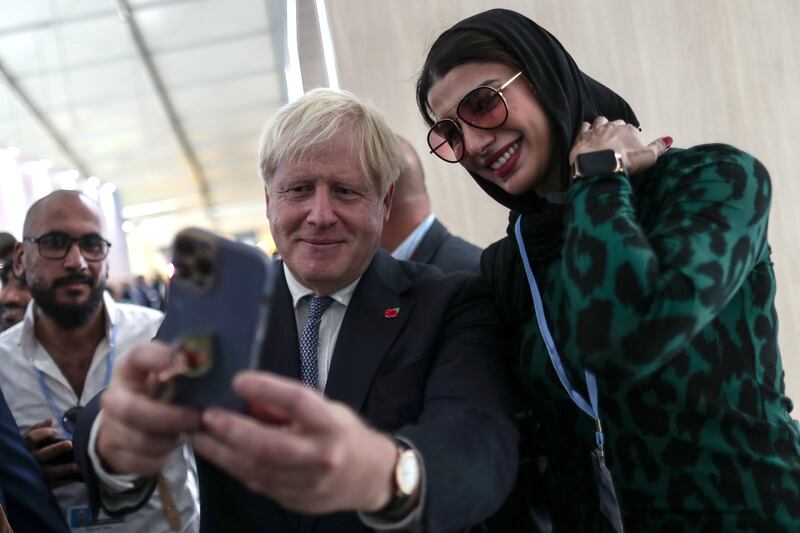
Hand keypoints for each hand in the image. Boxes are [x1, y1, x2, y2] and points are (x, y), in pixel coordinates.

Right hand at [23, 418, 80, 487]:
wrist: (15, 475)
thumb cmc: (25, 451)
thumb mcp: (27, 439)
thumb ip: (38, 428)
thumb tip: (50, 420)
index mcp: (24, 447)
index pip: (32, 438)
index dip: (44, 433)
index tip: (57, 431)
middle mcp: (28, 461)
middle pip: (42, 455)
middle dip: (56, 449)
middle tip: (70, 444)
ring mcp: (34, 474)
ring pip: (49, 472)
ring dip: (64, 468)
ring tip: (78, 465)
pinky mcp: (40, 484)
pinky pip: (53, 484)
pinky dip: (65, 480)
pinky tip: (77, 476)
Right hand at [97, 341, 201, 474]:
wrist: (125, 426)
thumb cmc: (156, 396)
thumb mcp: (167, 380)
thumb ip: (184, 373)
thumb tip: (208, 365)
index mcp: (130, 370)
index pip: (138, 356)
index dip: (159, 357)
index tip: (186, 362)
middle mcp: (114, 396)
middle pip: (130, 409)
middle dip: (167, 418)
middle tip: (195, 418)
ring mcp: (109, 426)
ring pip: (140, 440)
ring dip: (169, 440)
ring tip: (185, 433)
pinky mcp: (113, 452)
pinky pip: (141, 461)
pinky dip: (161, 457)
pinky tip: (170, 447)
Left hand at [191, 371, 397, 513]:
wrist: (371, 477)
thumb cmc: (345, 434)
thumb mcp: (327, 410)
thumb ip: (291, 406)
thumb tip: (248, 396)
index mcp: (331, 424)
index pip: (297, 402)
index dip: (267, 389)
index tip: (239, 380)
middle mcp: (320, 455)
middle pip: (269, 444)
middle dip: (233, 430)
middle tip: (207, 416)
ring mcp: (307, 483)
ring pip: (256, 469)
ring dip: (222, 452)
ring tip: (199, 435)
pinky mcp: (294, 500)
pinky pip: (257, 482)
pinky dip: (234, 467)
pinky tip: (217, 453)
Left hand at [569, 116, 671, 174]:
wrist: (599, 167)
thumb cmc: (626, 162)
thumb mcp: (648, 157)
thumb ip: (659, 147)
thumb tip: (668, 139)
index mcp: (629, 130)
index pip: (631, 130)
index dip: (630, 139)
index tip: (628, 149)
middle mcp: (613, 126)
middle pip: (616, 124)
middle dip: (616, 131)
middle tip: (615, 144)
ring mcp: (596, 130)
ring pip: (600, 121)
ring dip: (602, 126)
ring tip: (602, 137)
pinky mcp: (582, 136)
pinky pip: (585, 126)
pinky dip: (587, 129)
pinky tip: (588, 136)